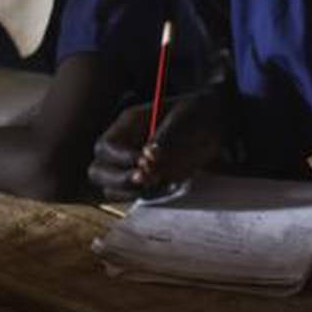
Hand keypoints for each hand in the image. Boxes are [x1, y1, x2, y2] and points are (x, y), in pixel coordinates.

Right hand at [87, 89, 225, 199]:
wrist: (214, 124)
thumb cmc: (195, 113)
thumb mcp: (183, 118)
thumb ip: (165, 138)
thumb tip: (149, 158)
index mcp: (127, 125)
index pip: (106, 146)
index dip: (120, 158)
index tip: (144, 162)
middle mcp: (123, 147)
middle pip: (98, 172)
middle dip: (120, 179)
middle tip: (147, 179)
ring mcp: (131, 166)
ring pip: (112, 190)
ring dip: (133, 192)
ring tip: (161, 181)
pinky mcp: (145, 181)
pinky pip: (135, 197)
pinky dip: (149, 196)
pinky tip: (170, 186)